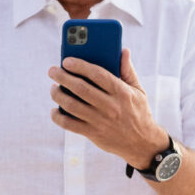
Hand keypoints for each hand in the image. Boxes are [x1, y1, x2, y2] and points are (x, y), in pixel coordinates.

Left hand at [48, 49, 165, 169]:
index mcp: (121, 92)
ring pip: (72, 105)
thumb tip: (123, 51)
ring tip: (53, 88)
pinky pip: (69, 124)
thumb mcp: (138, 91)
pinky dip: (58, 116)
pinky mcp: (93, 134)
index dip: (80, 66)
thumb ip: (128, 71)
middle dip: (63, 77)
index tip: (66, 61)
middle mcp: (110, 106)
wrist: (142, 143)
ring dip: (58, 95)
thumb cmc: (138, 112)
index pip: (98, 74)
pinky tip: (54, 110)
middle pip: (81, 88)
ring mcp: (100, 121)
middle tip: (52, 71)